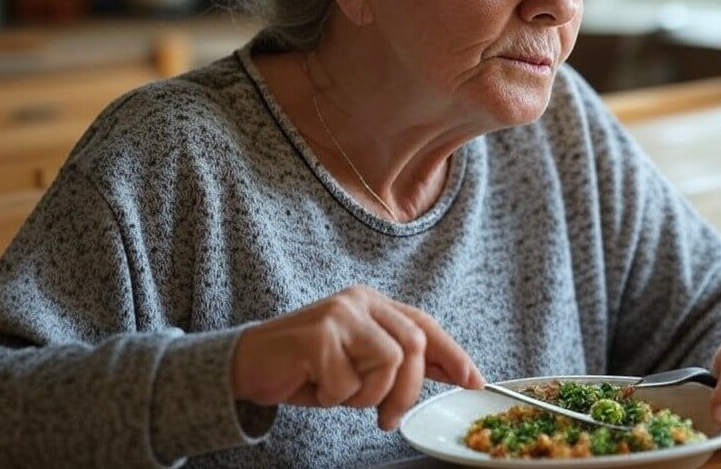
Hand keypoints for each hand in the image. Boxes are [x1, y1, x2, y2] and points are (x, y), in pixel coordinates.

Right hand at [230, 285, 484, 429]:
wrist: (245, 364)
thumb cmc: (304, 367)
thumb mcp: (358, 362)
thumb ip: (397, 362)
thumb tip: (448, 372)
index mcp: (372, 304)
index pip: (425, 325)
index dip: (453, 354)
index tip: (474, 381)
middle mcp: (360, 301)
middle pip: (413, 346)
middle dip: (408, 391)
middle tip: (388, 418)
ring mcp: (339, 315)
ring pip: (387, 363)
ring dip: (367, 395)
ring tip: (340, 394)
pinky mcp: (319, 335)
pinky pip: (347, 381)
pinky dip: (334, 397)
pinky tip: (314, 386)